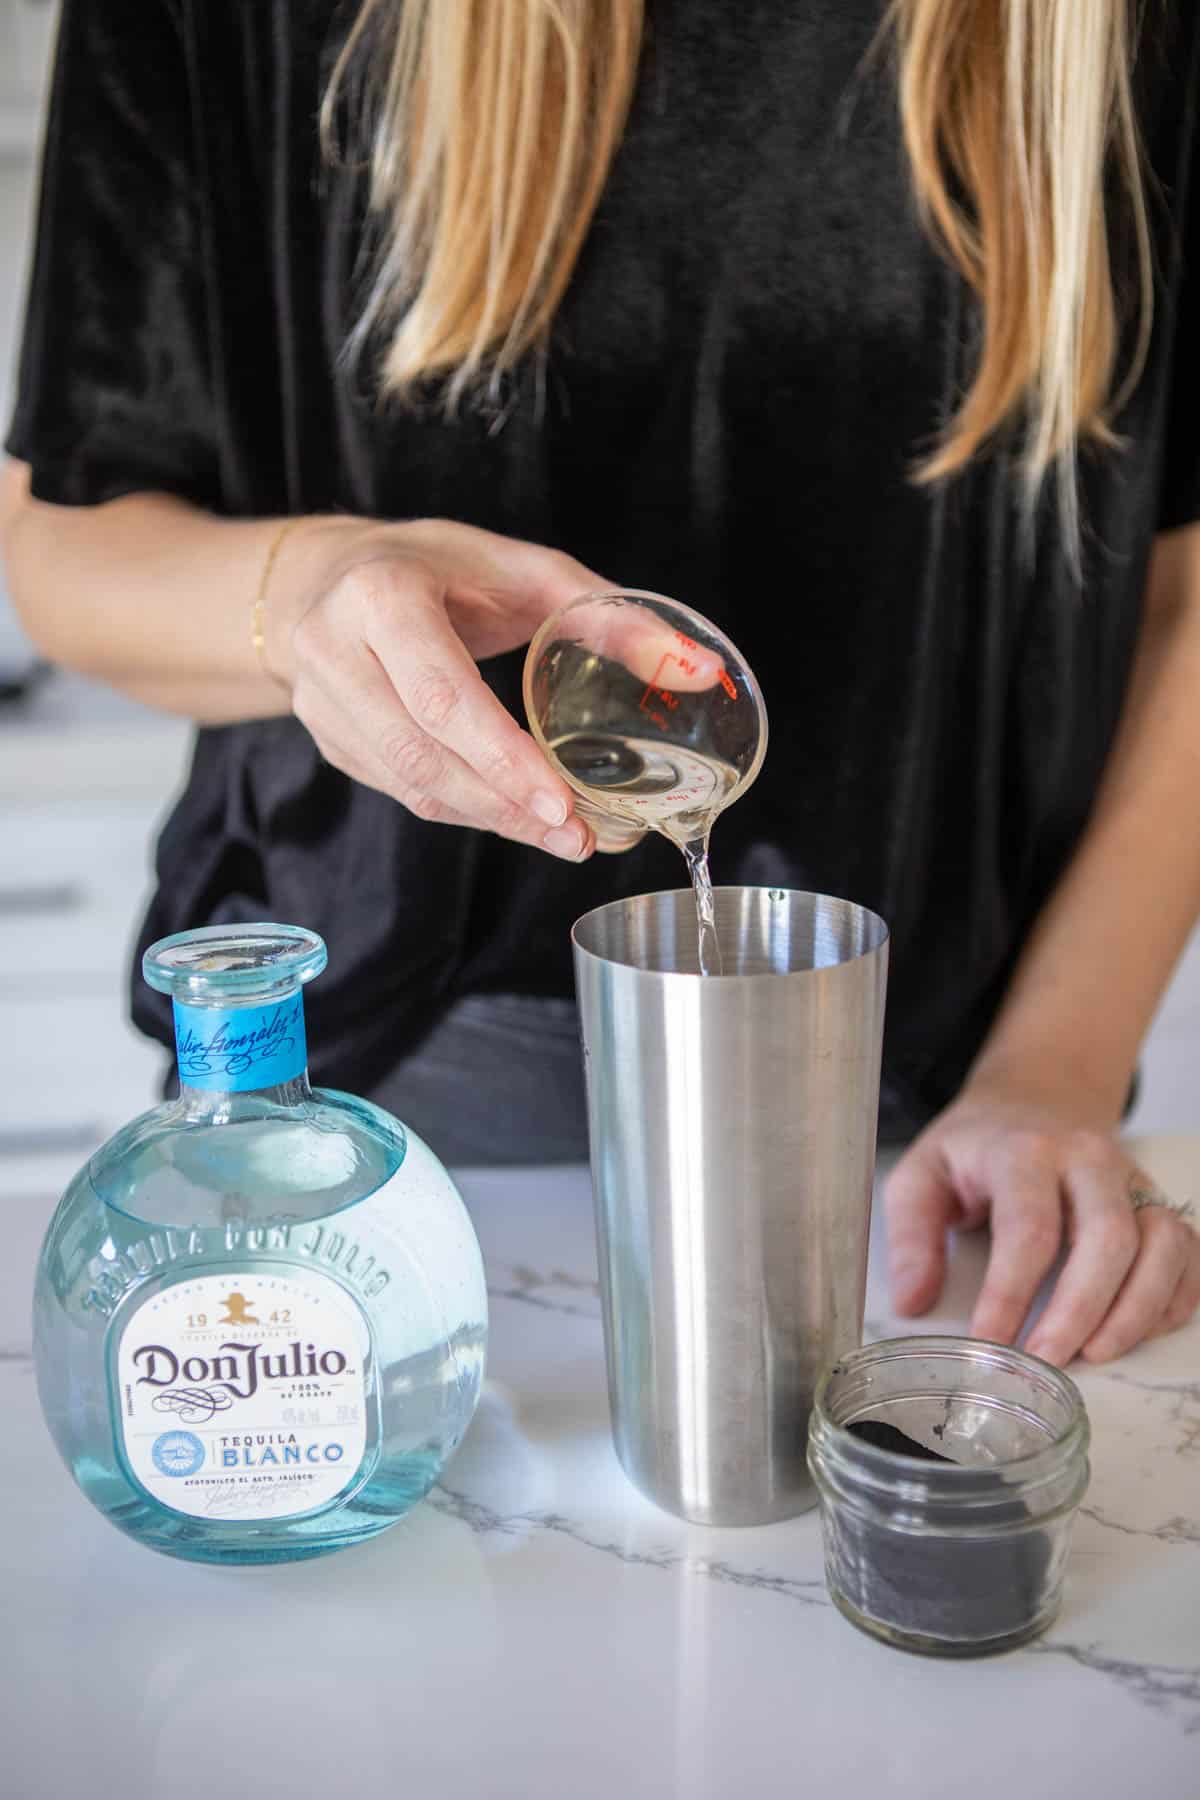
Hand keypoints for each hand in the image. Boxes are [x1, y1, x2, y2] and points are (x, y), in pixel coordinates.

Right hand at [266, 515, 600, 859]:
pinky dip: (464, 811)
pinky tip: (514, 817)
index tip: (562, 804)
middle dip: (504, 807)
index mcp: (381, 595)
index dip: (501, 759)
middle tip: (576, 835)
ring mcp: (320, 700)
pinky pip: (401, 791)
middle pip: (421, 755)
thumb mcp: (527, 571)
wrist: (336, 573)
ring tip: (561, 836)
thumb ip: (611, 618)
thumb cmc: (443, 568)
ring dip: (490, 820)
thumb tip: (699, 671)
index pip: (441, 696)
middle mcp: (334, 648)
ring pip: (409, 785)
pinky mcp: (327, 738)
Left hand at [882, 1070, 1199, 1364]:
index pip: (1028, 1227)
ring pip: (1161, 1246)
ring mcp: (1131, 1180)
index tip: (989, 1340)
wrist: (1034, 1100)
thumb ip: (911, 1237)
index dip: (1010, 1293)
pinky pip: (1187, 1253)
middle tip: (1046, 1360)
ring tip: (1093, 1353)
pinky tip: (1133, 1331)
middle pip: (1107, 1238)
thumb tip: (915, 1301)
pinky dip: (1171, 1300)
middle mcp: (1089, 1159)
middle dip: (1080, 1310)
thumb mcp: (920, 1176)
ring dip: (1135, 1311)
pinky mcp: (1157, 1202)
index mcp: (1024, 1151)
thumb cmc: (975, 1148)